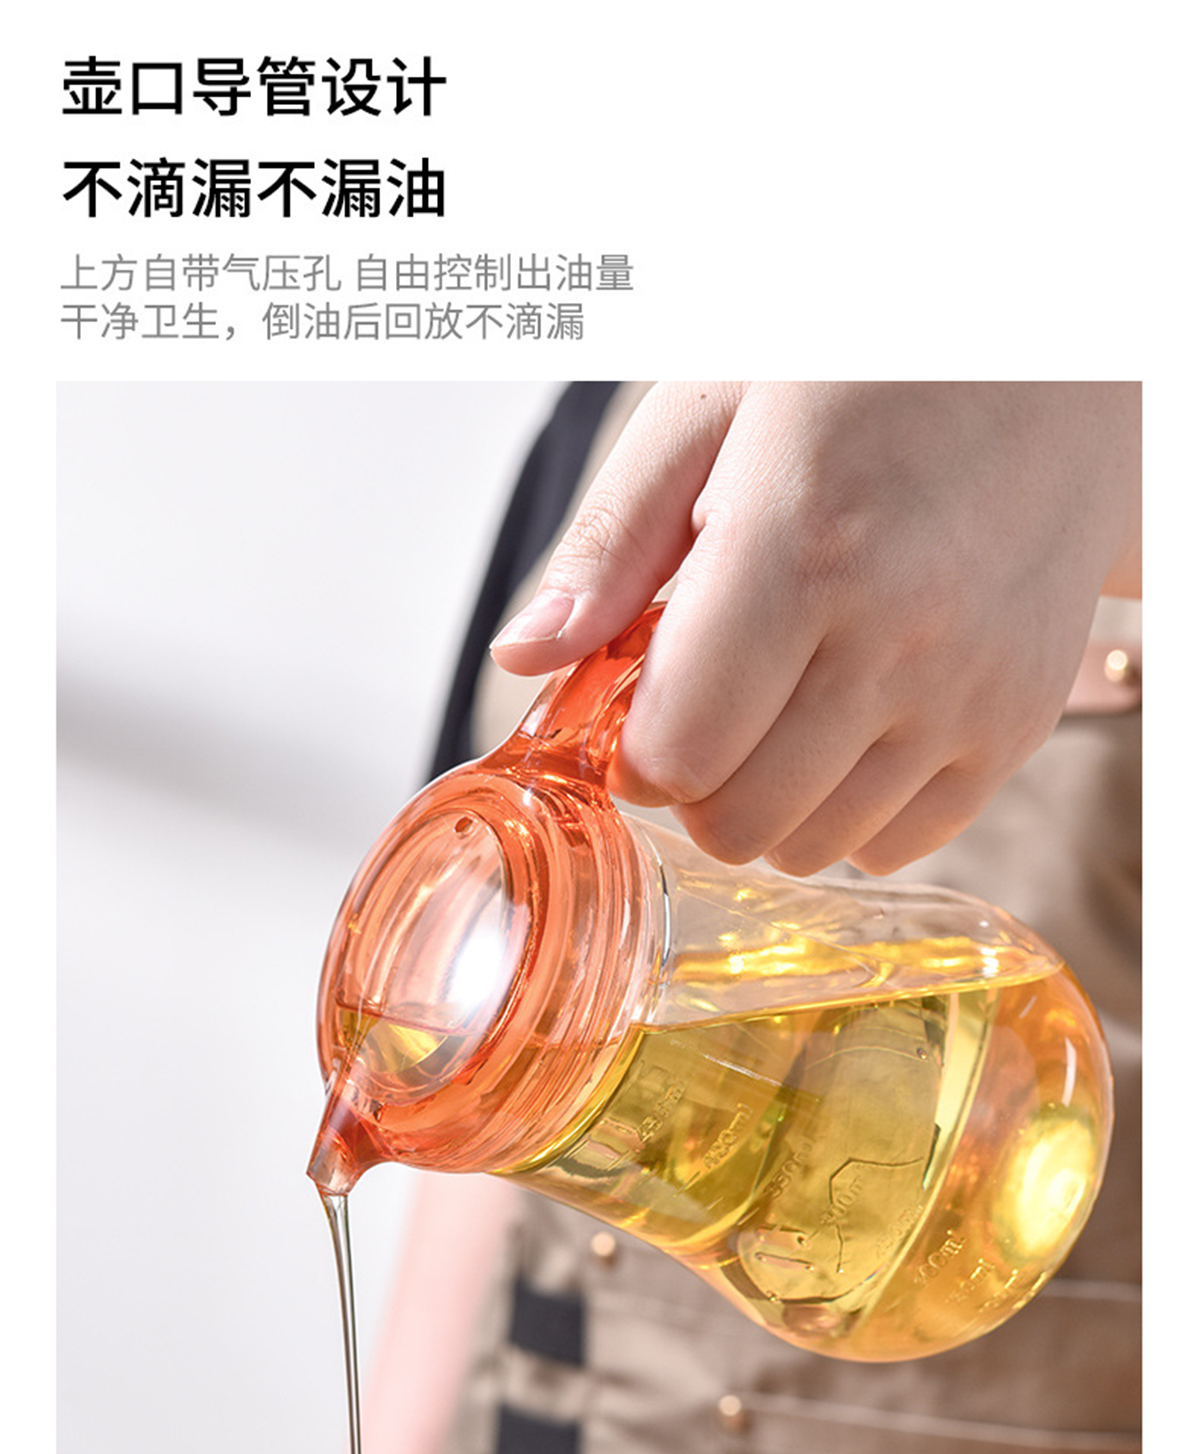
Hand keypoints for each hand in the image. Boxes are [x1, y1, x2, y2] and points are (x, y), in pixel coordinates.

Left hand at [490, 381, 1141, 873]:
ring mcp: (967, 693)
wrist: (1062, 357)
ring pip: (813, 847)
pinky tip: (845, 726)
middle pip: (738, 820)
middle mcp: (896, 637)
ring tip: (778, 704)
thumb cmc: (870, 368)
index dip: (633, 748)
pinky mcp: (1018, 725)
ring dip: (767, 802)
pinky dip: (850, 812)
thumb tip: (522, 659)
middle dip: (691, 783)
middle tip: (702, 706)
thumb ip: (610, 544)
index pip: (677, 752)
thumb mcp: (713, 409)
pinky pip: (899, 844)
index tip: (638, 701)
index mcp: (799, 546)